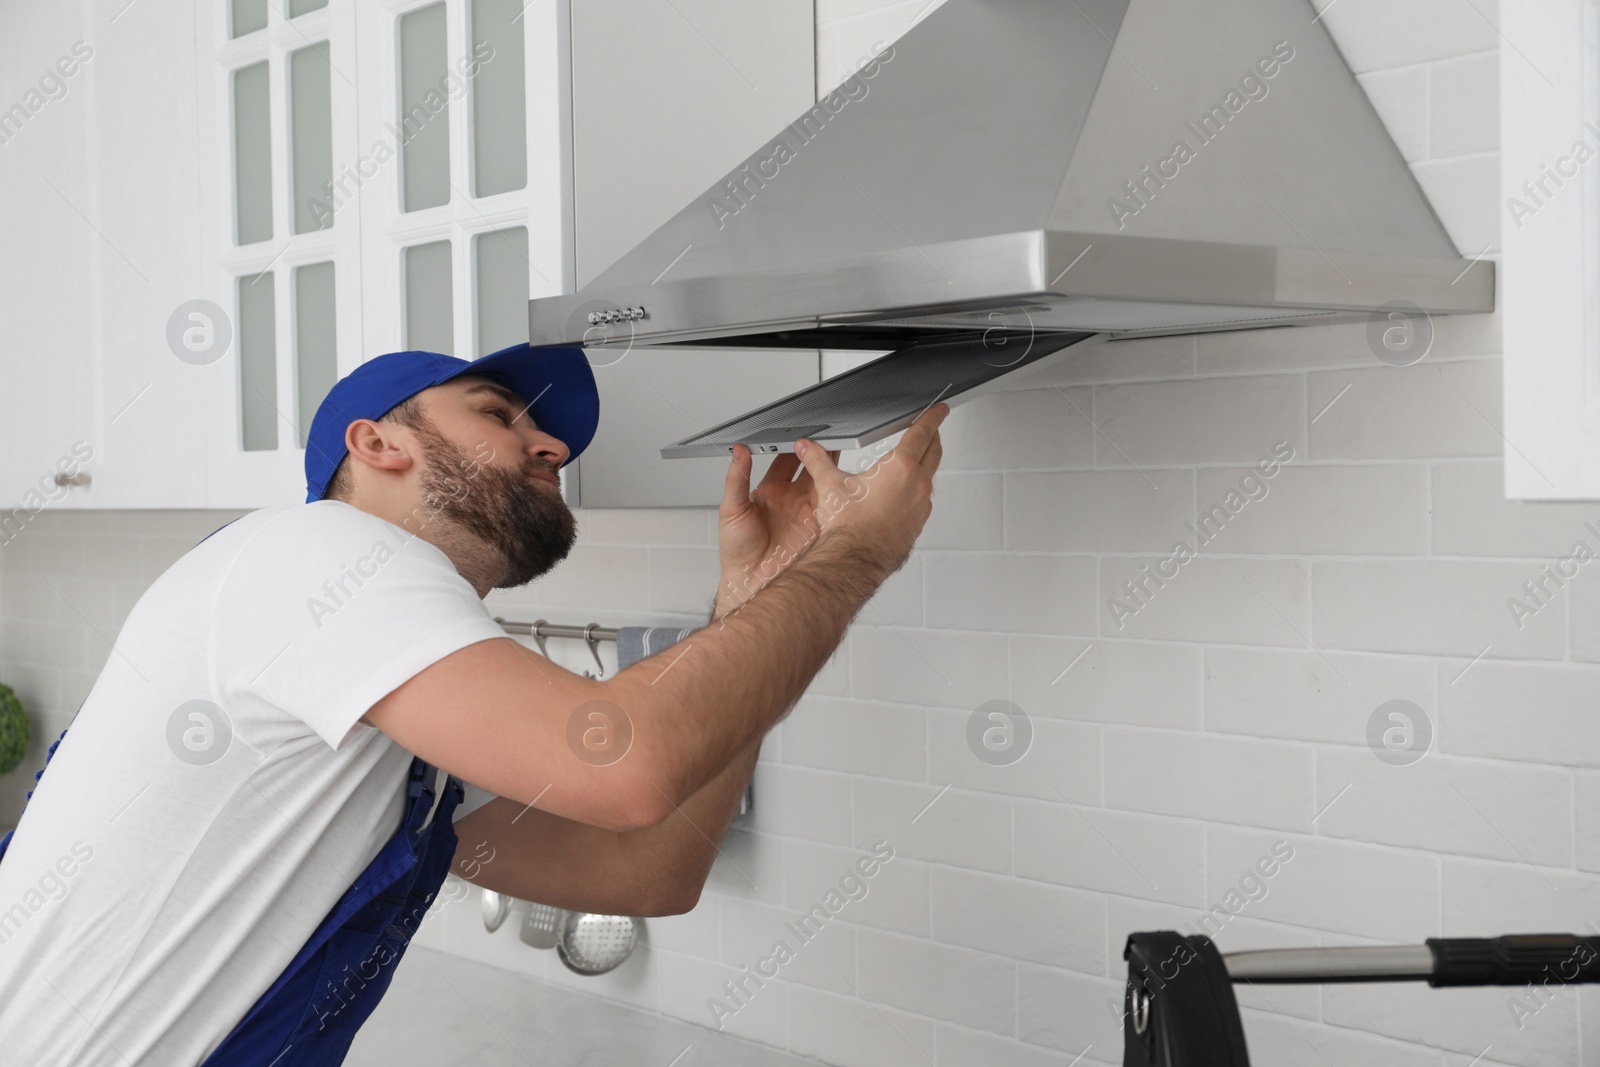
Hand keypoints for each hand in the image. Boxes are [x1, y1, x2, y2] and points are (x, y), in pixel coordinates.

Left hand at [715, 441, 841, 614]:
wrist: (751, 583)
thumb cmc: (737, 552)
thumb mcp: (730, 509)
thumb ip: (736, 478)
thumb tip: (738, 451)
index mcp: (770, 492)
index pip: (786, 460)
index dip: (791, 444)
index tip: (797, 432)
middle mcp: (791, 500)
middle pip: (810, 467)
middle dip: (818, 450)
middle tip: (823, 435)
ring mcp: (808, 513)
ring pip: (825, 482)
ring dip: (831, 467)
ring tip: (836, 449)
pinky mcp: (821, 527)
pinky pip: (834, 505)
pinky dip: (840, 492)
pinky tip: (842, 480)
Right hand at [792, 402, 947, 579]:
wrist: (853, 561)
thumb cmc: (848, 527)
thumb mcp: (830, 485)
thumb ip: (818, 461)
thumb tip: (805, 448)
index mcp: (900, 467)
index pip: (923, 432)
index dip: (932, 417)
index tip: (939, 410)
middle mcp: (917, 485)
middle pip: (934, 452)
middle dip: (933, 437)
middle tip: (931, 429)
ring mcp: (921, 506)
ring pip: (930, 478)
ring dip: (925, 466)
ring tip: (914, 462)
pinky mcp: (918, 524)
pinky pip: (923, 501)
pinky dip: (917, 491)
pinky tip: (902, 495)